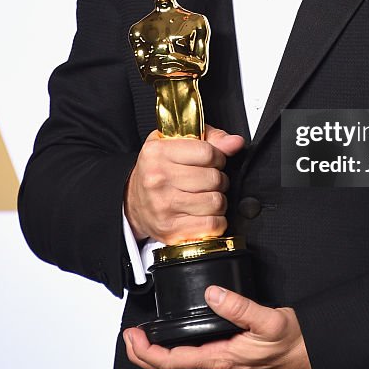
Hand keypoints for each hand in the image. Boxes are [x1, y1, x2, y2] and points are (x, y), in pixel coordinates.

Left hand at [123, 286, 312, 368]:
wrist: (313, 363)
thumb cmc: (295, 344)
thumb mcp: (271, 319)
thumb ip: (240, 306)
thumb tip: (213, 292)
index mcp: (223, 360)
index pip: (173, 362)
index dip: (147, 351)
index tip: (133, 335)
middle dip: (143, 357)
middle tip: (129, 337)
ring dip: (156, 358)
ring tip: (144, 340)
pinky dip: (174, 358)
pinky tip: (174, 345)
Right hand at [124, 126, 244, 242]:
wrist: (133, 203)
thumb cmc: (158, 170)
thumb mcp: (176, 143)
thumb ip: (210, 138)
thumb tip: (235, 142)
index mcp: (158, 152)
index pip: (208, 152)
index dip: (218, 157)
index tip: (213, 161)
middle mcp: (158, 179)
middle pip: (214, 178)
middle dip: (219, 180)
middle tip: (209, 181)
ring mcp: (164, 206)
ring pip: (216, 202)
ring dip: (219, 200)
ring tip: (207, 196)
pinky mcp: (171, 229)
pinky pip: (211, 225)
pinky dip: (217, 221)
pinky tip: (206, 214)